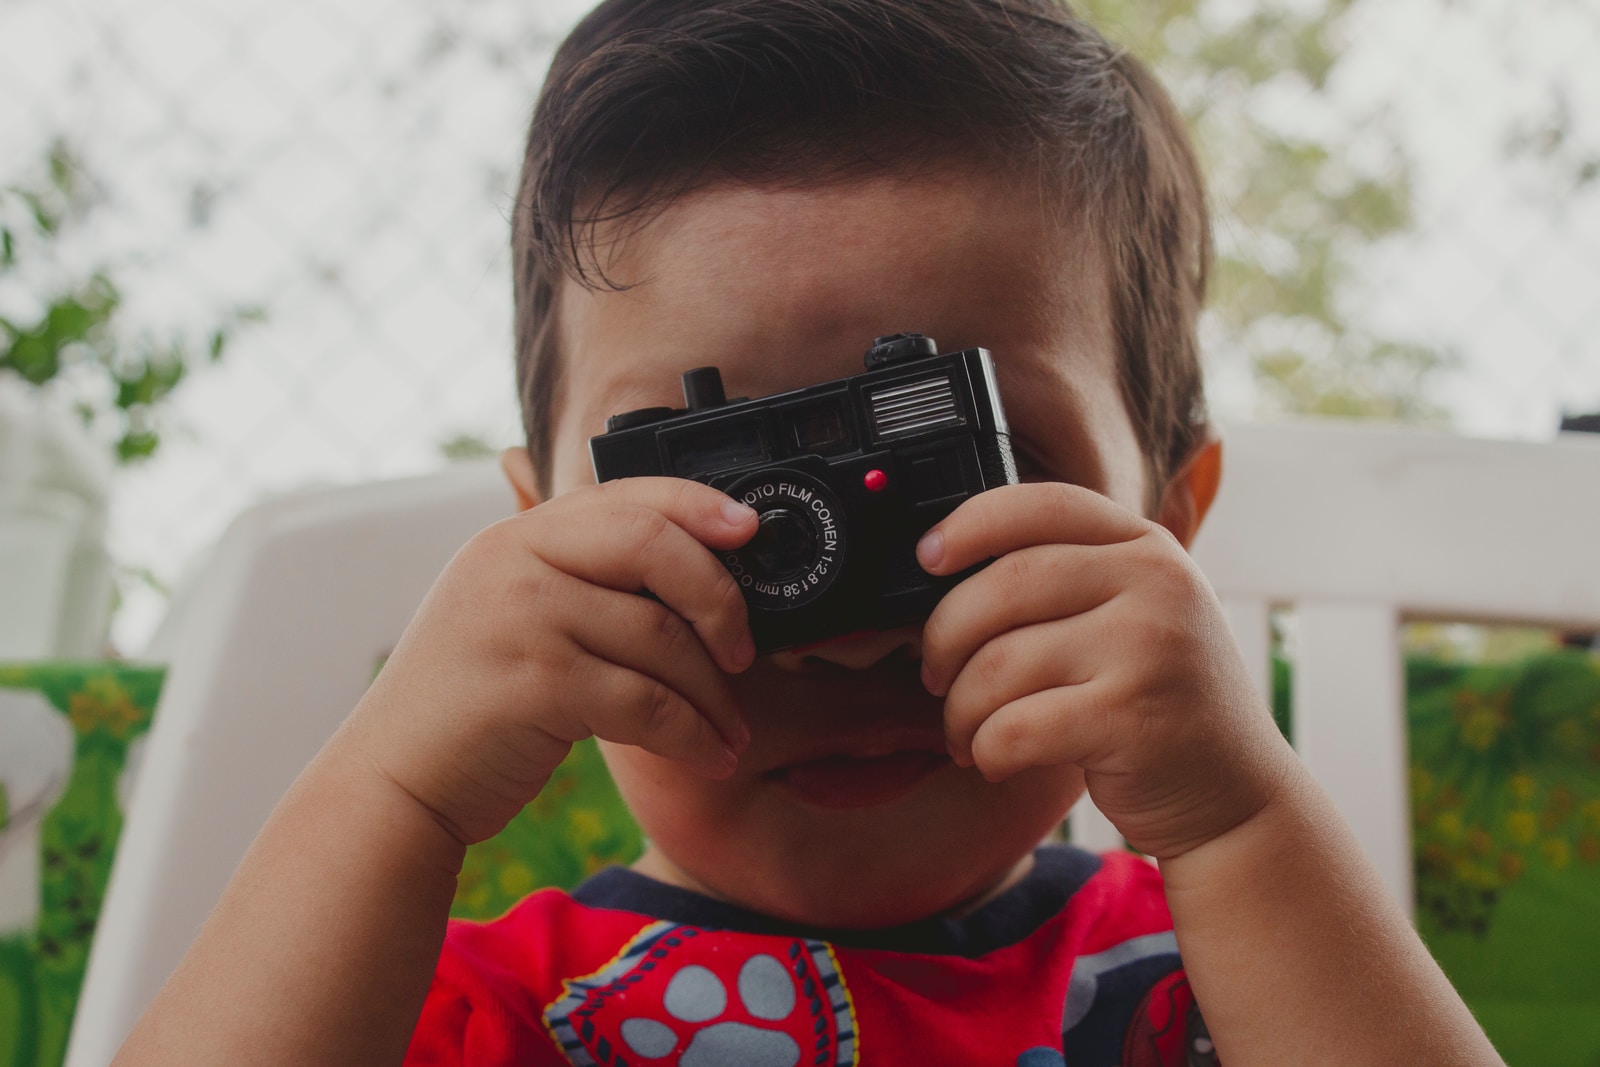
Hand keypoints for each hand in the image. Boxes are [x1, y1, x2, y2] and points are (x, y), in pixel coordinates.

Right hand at [345, 477, 758, 844]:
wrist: (394, 781)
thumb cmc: (470, 705)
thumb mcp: (511, 615)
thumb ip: (577, 580)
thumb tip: (693, 570)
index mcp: (516, 537)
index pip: (625, 496)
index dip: (697, 506)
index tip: (748, 528)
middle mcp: (514, 561)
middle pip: (653, 546)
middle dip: (719, 598)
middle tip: (743, 651)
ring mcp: (521, 617)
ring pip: (660, 636)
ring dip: (712, 693)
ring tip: (730, 729)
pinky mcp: (534, 683)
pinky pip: (646, 701)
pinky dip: (691, 734)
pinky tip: (710, 755)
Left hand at [916, 482, 1291, 858]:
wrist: (1238, 798)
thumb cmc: (1159, 704)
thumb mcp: (1136, 615)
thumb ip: (1070, 579)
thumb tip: (943, 571)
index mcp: (1147, 546)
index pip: (1041, 505)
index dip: (969, 524)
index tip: (927, 557)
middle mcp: (1156, 583)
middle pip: (1004, 584)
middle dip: (945, 637)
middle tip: (935, 675)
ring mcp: (1149, 648)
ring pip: (999, 663)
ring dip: (960, 708)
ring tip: (965, 732)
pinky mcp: (1132, 718)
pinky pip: (1014, 727)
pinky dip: (986, 749)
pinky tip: (995, 759)